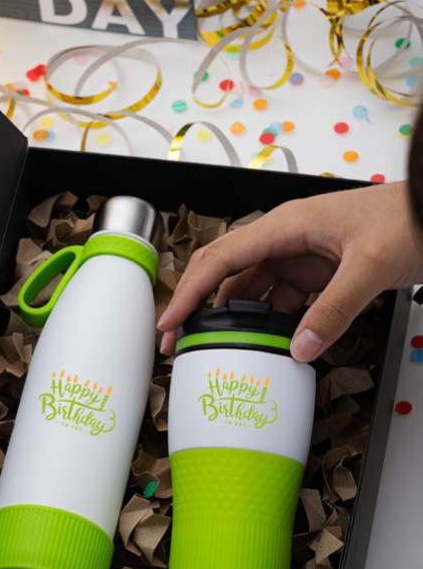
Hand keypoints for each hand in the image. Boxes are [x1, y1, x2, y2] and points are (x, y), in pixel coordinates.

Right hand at [157, 182, 422, 360]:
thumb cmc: (407, 218)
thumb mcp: (372, 266)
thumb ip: (335, 309)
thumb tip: (299, 350)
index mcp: (286, 225)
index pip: (222, 258)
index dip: (190, 291)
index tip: (170, 321)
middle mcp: (284, 238)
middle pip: (225, 272)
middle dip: (197, 304)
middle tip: (177, 341)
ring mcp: (297, 256)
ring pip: (249, 289)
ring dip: (230, 318)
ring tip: (213, 349)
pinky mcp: (314, 273)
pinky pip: (279, 301)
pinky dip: (267, 324)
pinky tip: (262, 345)